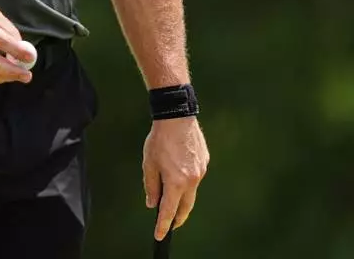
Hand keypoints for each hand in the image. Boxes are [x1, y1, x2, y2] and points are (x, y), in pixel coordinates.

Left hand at [143, 117, 208, 239]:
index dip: (163, 225)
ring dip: (182, 197)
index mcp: (176, 182)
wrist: (177, 117)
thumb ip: (151, 186)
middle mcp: (192, 180)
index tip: (160, 235)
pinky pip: (195, 178)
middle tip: (170, 224)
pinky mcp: (205, 163)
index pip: (169, 211)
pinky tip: (179, 173)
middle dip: (178, 218)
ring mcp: (200, 172)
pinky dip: (187, 181)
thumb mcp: (149, 164)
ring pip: (191, 192)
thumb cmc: (160, 139)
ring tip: (171, 198)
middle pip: (185, 207)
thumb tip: (153, 203)